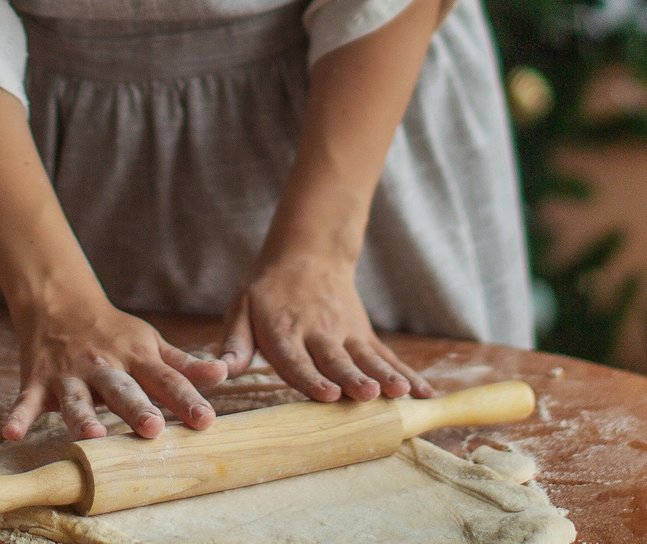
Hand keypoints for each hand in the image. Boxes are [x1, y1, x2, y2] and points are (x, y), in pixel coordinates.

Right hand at [4, 285, 229, 442]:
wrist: (59, 302)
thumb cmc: (114, 332)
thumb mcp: (152, 344)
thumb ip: (185, 364)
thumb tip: (226, 375)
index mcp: (136, 358)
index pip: (166, 381)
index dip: (187, 400)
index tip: (206, 422)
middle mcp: (104, 367)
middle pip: (123, 390)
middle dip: (137, 409)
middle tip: (154, 429)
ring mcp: (69, 375)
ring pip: (77, 399)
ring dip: (83, 417)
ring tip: (90, 438)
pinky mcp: (38, 382)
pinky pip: (26, 401)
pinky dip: (18, 416)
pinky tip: (11, 433)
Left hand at [220, 247, 431, 403]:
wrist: (308, 251)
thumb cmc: (268, 290)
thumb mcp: (242, 307)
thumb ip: (234, 342)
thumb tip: (221, 372)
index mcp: (283, 330)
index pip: (297, 360)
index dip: (312, 379)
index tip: (328, 394)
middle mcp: (318, 332)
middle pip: (337, 360)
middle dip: (353, 379)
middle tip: (369, 394)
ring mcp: (346, 333)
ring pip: (368, 358)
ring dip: (386, 376)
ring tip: (403, 393)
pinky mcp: (364, 334)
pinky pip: (388, 356)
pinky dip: (408, 374)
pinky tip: (424, 393)